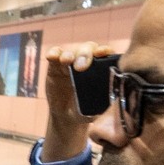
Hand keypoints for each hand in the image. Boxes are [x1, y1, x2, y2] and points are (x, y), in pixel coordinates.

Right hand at [40, 40, 112, 163]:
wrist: (67, 116)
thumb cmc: (86, 109)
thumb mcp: (96, 108)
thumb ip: (104, 102)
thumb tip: (112, 99)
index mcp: (101, 68)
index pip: (106, 54)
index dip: (104, 50)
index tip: (102, 53)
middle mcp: (87, 61)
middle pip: (89, 48)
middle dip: (85, 54)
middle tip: (81, 67)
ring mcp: (71, 62)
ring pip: (72, 51)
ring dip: (69, 54)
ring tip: (66, 61)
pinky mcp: (56, 66)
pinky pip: (55, 54)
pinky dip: (53, 53)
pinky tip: (51, 56)